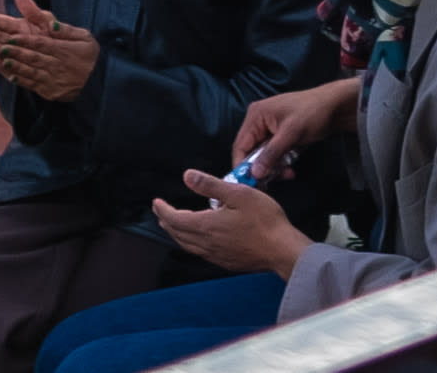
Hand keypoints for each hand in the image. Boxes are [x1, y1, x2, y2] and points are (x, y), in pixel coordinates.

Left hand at [0, 0, 100, 100]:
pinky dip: (12, 76)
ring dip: (4, 62)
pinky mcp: (45, 90)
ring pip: (24, 70)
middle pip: (28, 56)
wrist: (98, 85)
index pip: (40, 43)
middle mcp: (54, 65)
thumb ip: (64, 30)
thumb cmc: (90, 56)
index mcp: (63, 50)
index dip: (23, 40)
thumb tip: (50, 22)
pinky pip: (27, 83)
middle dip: (6, 48)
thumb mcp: (83, 37)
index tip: (7, 35)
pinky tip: (0, 69)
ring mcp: (48, 79)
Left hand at [154, 168, 306, 276]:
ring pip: (186, 244)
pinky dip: (190, 242)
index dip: (163, 210)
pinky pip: (198, 252)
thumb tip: (188, 176)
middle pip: (177, 233)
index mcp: (206, 225)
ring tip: (173, 225)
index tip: (156, 202)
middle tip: (160, 212)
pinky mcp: (224, 261)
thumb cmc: (264, 221)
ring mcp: (214, 254)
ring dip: (176, 233)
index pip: (175, 218)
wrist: (280, 250)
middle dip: (166, 221)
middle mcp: (206, 243)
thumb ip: (211, 185)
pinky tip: (198, 239)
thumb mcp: (239, 194)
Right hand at [233, 79, 360, 174]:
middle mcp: (259, 122)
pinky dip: (280, 163)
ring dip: (273, 168)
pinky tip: (289, 169)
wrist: (335, 106)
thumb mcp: (291, 133)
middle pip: (251, 152)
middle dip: (262, 168)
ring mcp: (269, 129)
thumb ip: (271, 154)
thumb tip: (254, 174)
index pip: (240, 146)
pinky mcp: (280, 136)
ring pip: (263, 156)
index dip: (242, 166)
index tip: (249, 183)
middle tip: (273, 181)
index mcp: (256, 116)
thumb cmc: (313, 113)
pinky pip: (273, 155)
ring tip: (287, 174)